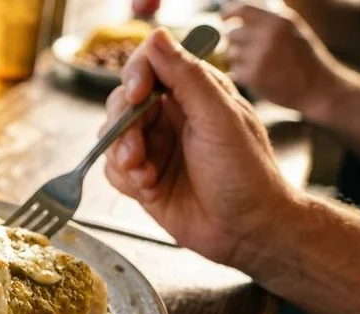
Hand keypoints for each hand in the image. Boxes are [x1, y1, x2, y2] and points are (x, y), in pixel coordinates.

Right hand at [101, 29, 297, 268]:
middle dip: (123, 127)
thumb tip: (159, 35)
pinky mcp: (144, 178)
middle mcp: (171, 116)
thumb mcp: (219, 117)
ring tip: (146, 176)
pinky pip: (113, 170)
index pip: (150, 64)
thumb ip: (187, 76)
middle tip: (137, 150)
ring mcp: (156, 147)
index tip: (137, 95)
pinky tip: (150, 190)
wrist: (247, 230)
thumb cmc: (247, 173)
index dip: (136, 75)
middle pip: (121, 102)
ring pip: (111, 137)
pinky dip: (125, 180)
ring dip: (122, 157)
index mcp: (194, 92)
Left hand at [223, 1, 341, 115]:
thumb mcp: (293, 29)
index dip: (228, 14)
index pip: (242, 10)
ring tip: (259, 64)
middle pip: (231, 34)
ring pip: (230, 54)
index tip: (224, 19)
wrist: (317, 88)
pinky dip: (242, 74)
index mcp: (278, 22)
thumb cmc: (304, 57)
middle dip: (236, 42)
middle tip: (249, 50)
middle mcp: (267, 37)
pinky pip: (234, 71)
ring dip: (238, 59)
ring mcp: (259, 57)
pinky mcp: (252, 77)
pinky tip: (259, 76)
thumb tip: (241, 10)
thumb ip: (270, 18)